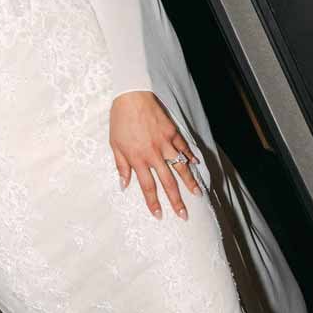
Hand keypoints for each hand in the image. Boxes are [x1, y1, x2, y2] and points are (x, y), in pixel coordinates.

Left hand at [110, 91, 199, 219]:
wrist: (131, 97)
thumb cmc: (120, 121)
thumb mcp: (115, 145)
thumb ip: (121, 166)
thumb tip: (124, 185)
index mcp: (138, 158)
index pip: (147, 186)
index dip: (153, 202)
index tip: (160, 215)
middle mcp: (153, 154)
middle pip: (167, 182)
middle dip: (176, 201)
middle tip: (184, 214)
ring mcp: (165, 143)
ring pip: (180, 167)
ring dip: (190, 182)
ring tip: (198, 194)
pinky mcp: (172, 132)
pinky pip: (184, 147)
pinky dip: (190, 157)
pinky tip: (196, 165)